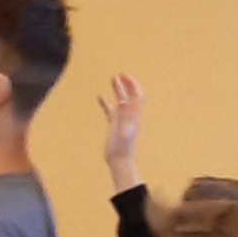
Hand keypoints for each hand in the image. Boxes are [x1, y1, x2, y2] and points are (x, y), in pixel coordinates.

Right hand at [99, 72, 144, 193]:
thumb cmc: (122, 148)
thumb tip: (123, 100)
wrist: (120, 162)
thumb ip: (123, 115)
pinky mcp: (115, 127)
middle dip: (127, 84)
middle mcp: (130, 116)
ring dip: (118, 90)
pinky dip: (106, 103)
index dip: (133, 85)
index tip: (125, 76)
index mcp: (133, 116)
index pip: (137, 96)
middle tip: (120, 74)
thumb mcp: (122, 130)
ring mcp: (122, 121)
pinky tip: (100, 97)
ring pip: (121, 102)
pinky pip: (111, 112)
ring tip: (112, 79)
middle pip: (130, 96)